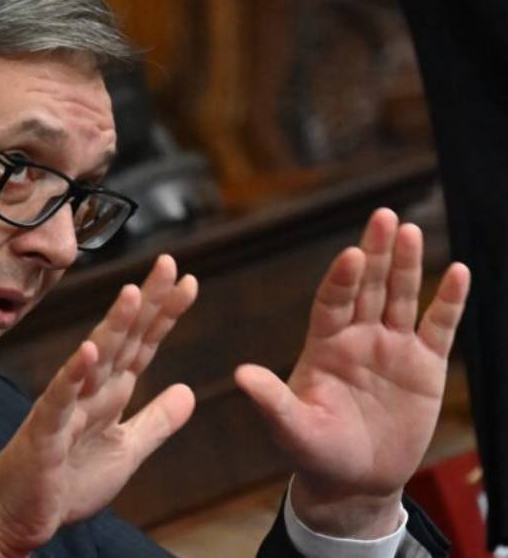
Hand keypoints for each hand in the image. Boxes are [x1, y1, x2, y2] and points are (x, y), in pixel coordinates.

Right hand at [0, 254, 197, 556]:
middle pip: (123, 339)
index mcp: (109, 393)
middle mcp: (89, 390)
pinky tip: (87, 352)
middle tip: (170, 264)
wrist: (15, 517)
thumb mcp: (126, 451)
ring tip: (134, 294)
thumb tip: (188, 391)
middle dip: (147, 303)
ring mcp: (65, 406)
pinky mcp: (45, 431)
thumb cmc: (65, 482)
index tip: (188, 282)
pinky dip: (74, 375)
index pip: (142, 345)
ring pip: (94, 359)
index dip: (164, 315)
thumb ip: (156, 422)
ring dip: (114, 326)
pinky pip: (60, 400)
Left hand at [235, 208, 470, 537]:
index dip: (341, 279)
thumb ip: (272, 401)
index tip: (351, 255)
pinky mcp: (424, 366)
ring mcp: (391, 348)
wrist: (354, 480)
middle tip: (381, 216)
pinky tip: (456, 271)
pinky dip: (448, 301)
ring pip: (400, 297)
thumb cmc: (314, 452)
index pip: (331, 302)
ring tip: (409, 230)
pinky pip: (439, 327)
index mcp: (323, 345)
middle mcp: (356, 338)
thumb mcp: (291, 428)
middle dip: (374, 253)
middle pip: (367, 287)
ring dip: (406, 265)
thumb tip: (241, 375)